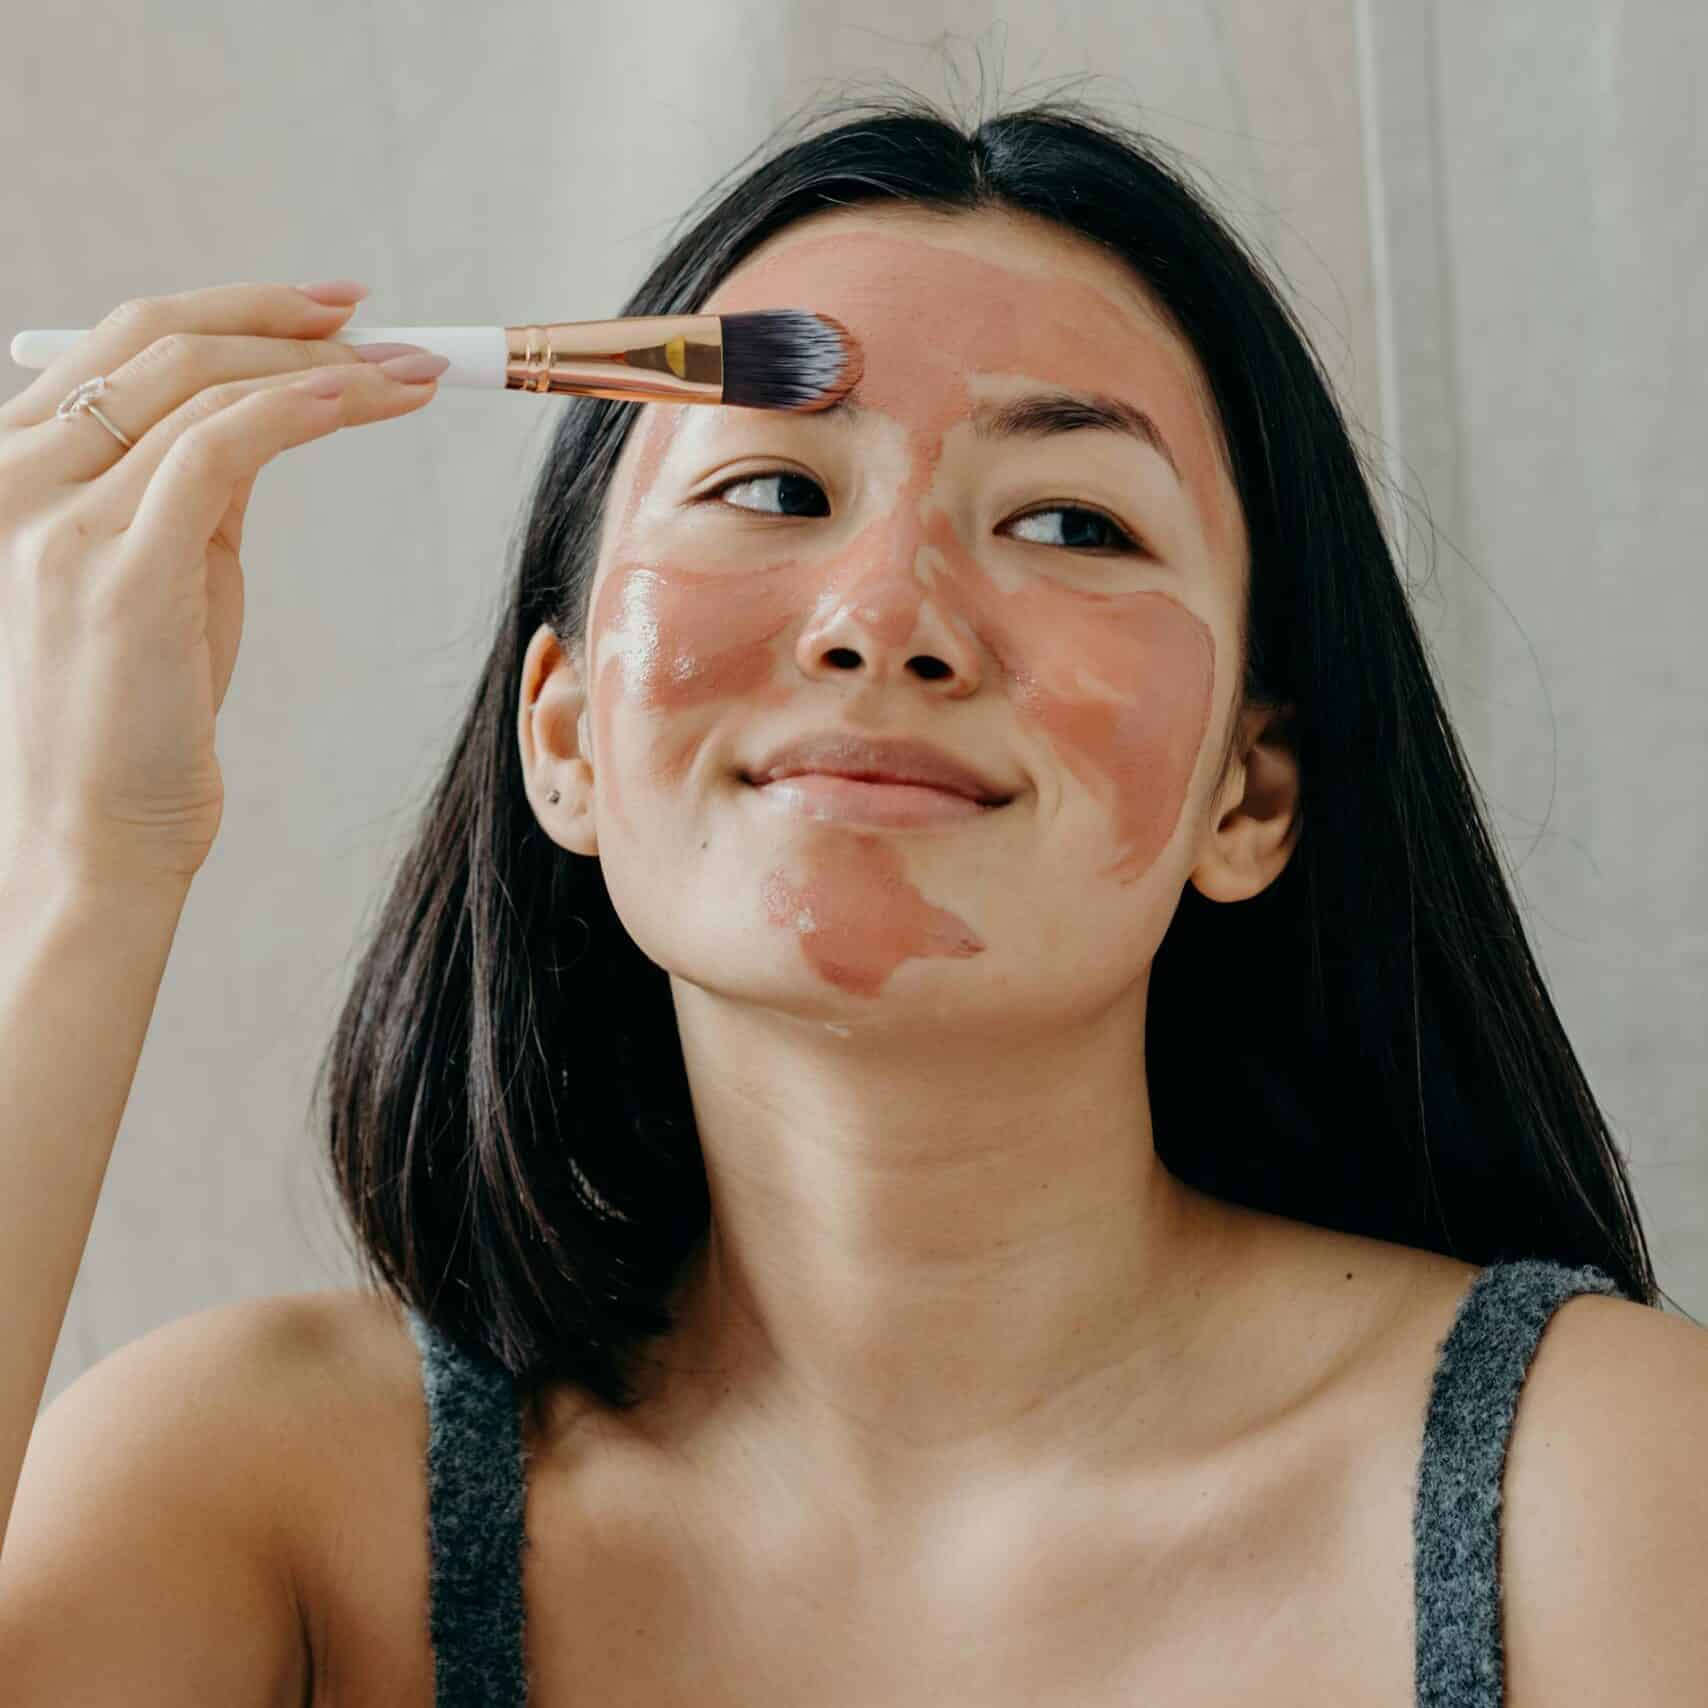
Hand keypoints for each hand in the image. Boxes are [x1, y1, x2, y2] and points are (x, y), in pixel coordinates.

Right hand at [0, 281, 443, 892]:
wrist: (98, 829)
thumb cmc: (141, 710)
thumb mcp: (169, 571)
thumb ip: (196, 486)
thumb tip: (271, 407)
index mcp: (16, 467)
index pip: (124, 344)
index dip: (236, 307)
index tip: (330, 308)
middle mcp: (17, 477)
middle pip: (158, 341)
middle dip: (284, 318)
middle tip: (384, 325)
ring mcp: (57, 520)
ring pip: (197, 386)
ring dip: (320, 366)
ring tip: (409, 373)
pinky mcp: (118, 570)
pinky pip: (215, 451)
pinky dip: (294, 411)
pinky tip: (356, 400)